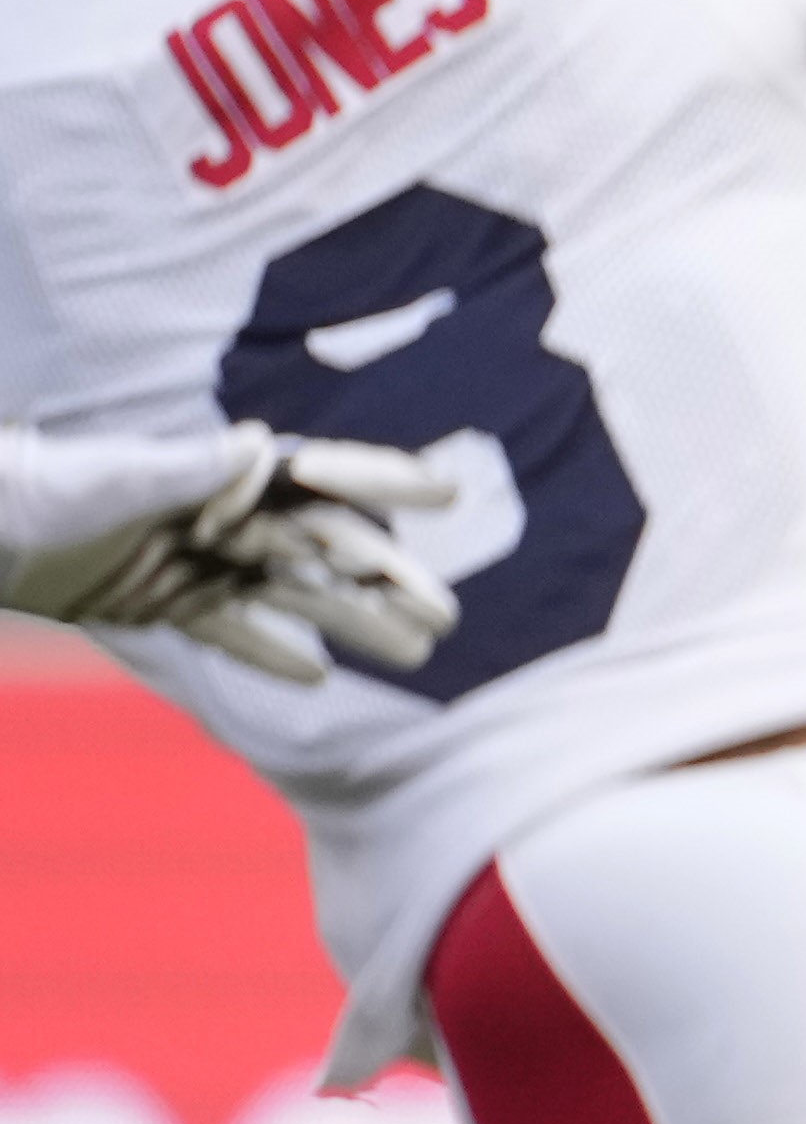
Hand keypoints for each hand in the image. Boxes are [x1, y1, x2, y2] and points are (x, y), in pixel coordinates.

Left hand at [0, 423, 454, 680]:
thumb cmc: (44, 490)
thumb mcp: (116, 477)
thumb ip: (191, 470)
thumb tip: (260, 445)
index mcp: (220, 476)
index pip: (317, 477)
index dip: (382, 481)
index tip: (444, 493)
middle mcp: (221, 517)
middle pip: (321, 551)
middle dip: (385, 580)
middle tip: (443, 613)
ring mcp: (197, 564)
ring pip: (292, 597)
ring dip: (351, 624)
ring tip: (412, 653)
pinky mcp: (164, 603)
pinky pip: (230, 633)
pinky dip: (269, 652)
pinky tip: (315, 679)